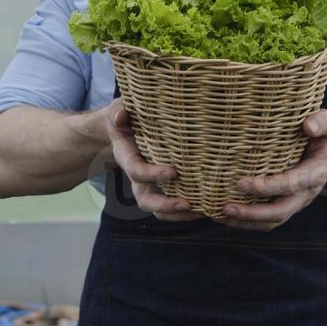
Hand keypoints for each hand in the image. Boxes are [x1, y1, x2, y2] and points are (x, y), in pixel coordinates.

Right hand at [101, 101, 204, 221]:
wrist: (124, 131)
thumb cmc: (126, 119)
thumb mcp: (118, 111)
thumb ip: (118, 114)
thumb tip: (121, 115)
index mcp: (127, 158)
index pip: (137, 171)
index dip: (153, 174)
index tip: (173, 172)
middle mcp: (138, 177)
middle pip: (146, 200)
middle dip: (165, 205)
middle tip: (187, 204)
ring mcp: (151, 185)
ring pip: (160, 209)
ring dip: (180, 214)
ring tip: (203, 211)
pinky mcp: (165, 186)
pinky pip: (173, 205)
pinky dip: (188, 211)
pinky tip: (209, 206)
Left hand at [215, 109, 326, 231]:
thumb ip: (322, 122)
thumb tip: (308, 126)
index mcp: (315, 174)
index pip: (290, 184)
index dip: (266, 187)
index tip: (240, 182)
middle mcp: (306, 193)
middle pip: (279, 212)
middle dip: (251, 213)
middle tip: (225, 207)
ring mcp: (297, 201)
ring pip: (272, 221)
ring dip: (246, 222)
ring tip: (220, 215)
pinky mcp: (288, 202)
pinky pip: (268, 219)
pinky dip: (248, 222)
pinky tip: (227, 216)